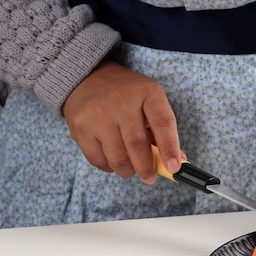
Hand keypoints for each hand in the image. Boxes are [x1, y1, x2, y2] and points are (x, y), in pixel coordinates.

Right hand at [63, 59, 182, 182]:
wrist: (88, 78)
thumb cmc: (128, 96)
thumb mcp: (151, 102)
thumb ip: (163, 131)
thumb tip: (176, 163)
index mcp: (147, 92)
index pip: (163, 122)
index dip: (170, 147)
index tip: (174, 168)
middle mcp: (122, 101)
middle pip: (137, 144)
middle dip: (146, 168)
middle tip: (150, 177)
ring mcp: (98, 114)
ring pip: (117, 156)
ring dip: (128, 170)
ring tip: (132, 168)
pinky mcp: (80, 126)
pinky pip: (97, 159)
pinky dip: (109, 167)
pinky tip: (113, 160)